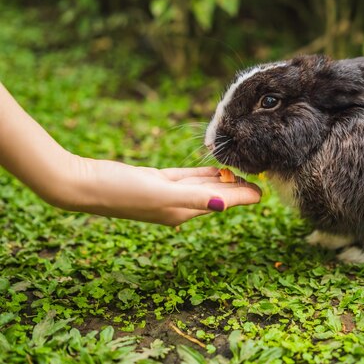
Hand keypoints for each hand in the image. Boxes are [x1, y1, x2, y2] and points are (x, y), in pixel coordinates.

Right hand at [65, 158, 261, 225]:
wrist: (84, 184)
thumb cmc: (122, 191)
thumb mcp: (162, 192)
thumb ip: (194, 197)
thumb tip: (223, 203)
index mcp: (181, 211)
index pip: (220, 203)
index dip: (242, 197)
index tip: (262, 191)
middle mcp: (177, 205)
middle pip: (215, 196)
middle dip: (237, 189)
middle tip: (259, 180)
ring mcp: (166, 193)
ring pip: (202, 186)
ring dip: (221, 181)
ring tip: (242, 173)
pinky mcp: (156, 180)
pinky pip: (186, 177)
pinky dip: (201, 174)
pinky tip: (213, 169)